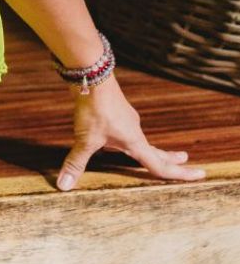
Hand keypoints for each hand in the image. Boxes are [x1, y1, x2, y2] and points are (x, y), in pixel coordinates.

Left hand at [56, 72, 206, 190]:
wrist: (92, 77)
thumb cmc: (94, 109)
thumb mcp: (85, 139)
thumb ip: (76, 163)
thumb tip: (64, 186)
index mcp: (135, 142)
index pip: (160, 165)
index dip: (179, 174)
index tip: (200, 174)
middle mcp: (135, 132)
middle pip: (157, 151)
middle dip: (171, 159)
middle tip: (187, 162)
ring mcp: (127, 120)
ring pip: (142, 140)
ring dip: (152, 149)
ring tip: (157, 154)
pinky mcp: (117, 112)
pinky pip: (128, 130)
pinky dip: (132, 139)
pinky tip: (119, 137)